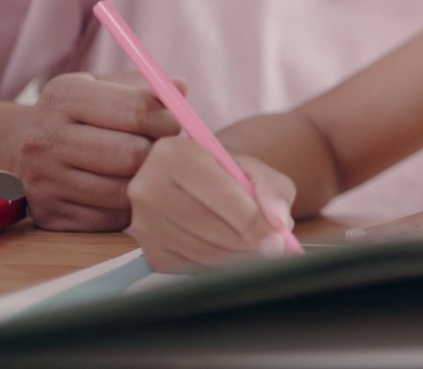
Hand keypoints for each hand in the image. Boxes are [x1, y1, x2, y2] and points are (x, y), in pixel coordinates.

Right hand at [12, 71, 184, 230]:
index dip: (166, 119)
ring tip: (142, 168)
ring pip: (124, 191)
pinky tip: (122, 189)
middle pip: (131, 154)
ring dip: (145, 181)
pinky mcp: (51, 215)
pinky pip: (112, 219)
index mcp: (63, 97)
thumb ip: (145, 87)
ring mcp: (44, 181)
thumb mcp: (106, 87)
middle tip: (160, 149)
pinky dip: (127, 207)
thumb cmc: (82, 114)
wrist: (23, 148)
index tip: (171, 124)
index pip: (135, 110)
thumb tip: (179, 89)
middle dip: (158, 152)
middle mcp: (46, 139)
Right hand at [128, 137, 297, 271]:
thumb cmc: (226, 174)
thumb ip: (272, 189)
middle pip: (209, 226)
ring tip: (255, 245)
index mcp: (175, 153)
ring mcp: (143, 222)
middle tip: (274, 247)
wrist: (195, 185)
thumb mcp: (254, 169)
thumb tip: (279, 223)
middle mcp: (149, 186)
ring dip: (236, 255)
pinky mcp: (150, 252)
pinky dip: (219, 265)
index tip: (277, 240)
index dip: (251, 220)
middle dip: (247, 241)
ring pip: (202, 251)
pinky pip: (192, 268)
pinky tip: (230, 250)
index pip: (219, 194)